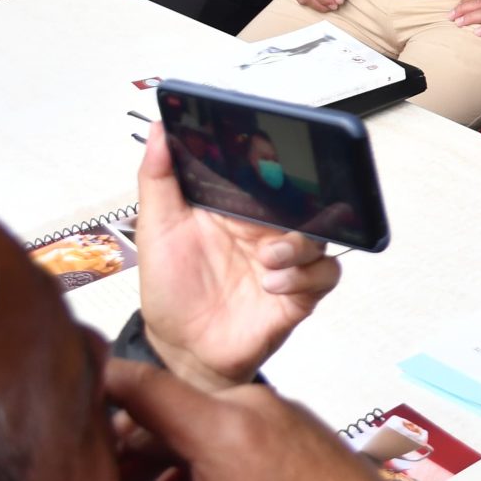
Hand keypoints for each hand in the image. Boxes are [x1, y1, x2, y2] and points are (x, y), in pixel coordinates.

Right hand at [104, 359, 435, 480]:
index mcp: (223, 422)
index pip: (137, 383)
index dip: (90, 388)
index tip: (57, 399)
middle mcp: (249, 404)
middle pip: (162, 408)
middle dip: (120, 445)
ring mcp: (273, 413)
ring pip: (193, 423)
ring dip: (157, 459)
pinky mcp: (287, 428)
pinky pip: (225, 431)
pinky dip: (193, 460)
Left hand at [135, 125, 341, 391]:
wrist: (181, 350)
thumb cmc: (172, 289)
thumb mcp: (156, 229)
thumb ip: (159, 178)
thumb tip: (160, 130)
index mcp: (241, 208)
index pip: (271, 172)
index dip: (276, 160)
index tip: (270, 152)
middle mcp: (269, 230)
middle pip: (307, 199)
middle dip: (304, 198)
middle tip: (279, 208)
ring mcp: (287, 262)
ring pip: (322, 237)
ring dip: (300, 244)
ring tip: (270, 258)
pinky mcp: (299, 294)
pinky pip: (324, 275)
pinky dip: (305, 277)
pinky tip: (274, 284)